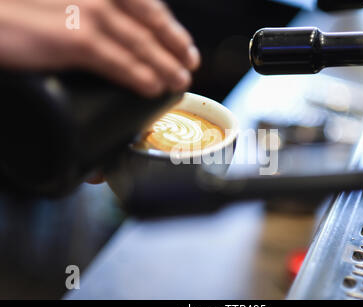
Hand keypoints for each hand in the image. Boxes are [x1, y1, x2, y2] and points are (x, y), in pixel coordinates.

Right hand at [0, 0, 200, 96]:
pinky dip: (140, 77)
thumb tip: (112, 29)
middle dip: (175, 45)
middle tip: (190, 64)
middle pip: (151, 21)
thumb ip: (88, 9)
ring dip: (166, 65)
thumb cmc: (18, 8)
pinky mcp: (75, 39)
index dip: (170, 26)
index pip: (146, 3)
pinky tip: (152, 88)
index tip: (184, 44)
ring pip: (141, 44)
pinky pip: (120, 63)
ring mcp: (88, 12)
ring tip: (179, 81)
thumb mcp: (62, 1)